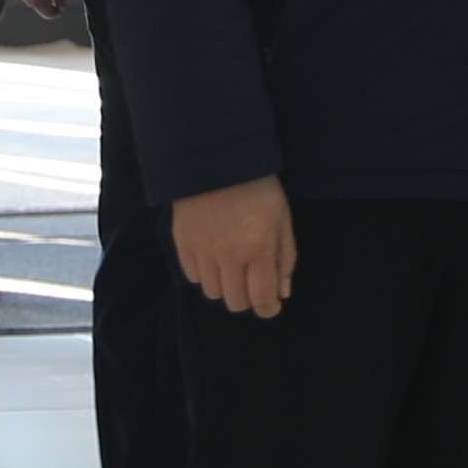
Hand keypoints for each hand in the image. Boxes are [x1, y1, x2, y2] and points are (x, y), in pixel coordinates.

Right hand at [176, 174, 296, 314]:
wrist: (218, 158)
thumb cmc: (259, 188)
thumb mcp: (282, 219)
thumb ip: (285, 258)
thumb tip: (282, 293)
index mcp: (258, 249)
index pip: (262, 299)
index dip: (268, 308)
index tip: (271, 304)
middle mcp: (228, 255)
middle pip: (235, 302)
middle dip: (248, 297)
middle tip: (252, 281)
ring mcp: (202, 251)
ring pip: (212, 293)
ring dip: (225, 286)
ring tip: (232, 265)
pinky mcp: (182, 243)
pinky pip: (192, 276)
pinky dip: (205, 273)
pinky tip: (213, 256)